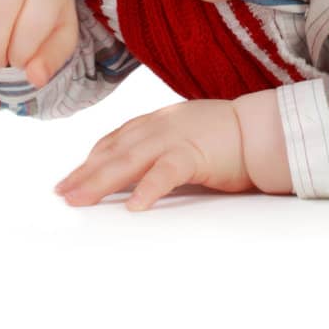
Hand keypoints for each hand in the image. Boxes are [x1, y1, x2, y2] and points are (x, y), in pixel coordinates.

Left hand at [53, 100, 251, 211]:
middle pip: (114, 150)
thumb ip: (161, 153)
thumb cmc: (229, 140)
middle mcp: (161, 125)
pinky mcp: (196, 153)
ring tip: (80, 199)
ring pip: (130, 159)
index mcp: (159, 122)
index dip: (91, 159)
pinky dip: (148, 188)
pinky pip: (167, 172)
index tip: (71, 177)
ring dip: (101, 180)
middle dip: (85, 173)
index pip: (116, 140)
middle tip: (63, 194)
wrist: (265, 130)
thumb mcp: (186, 141)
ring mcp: (177, 137)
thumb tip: (134, 180)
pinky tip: (134, 206)